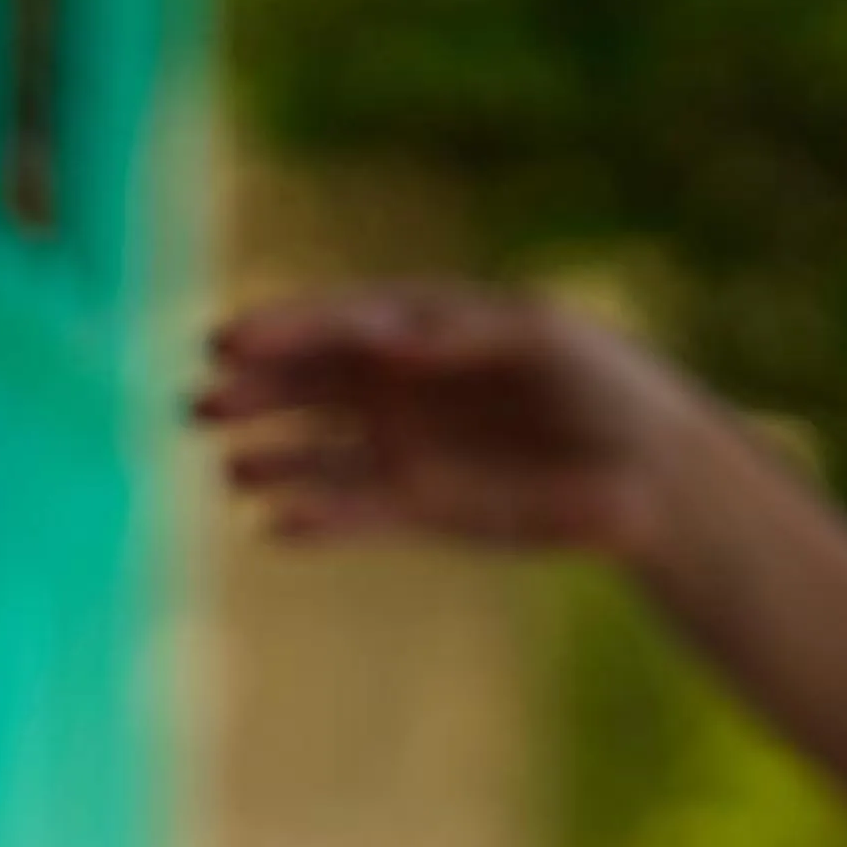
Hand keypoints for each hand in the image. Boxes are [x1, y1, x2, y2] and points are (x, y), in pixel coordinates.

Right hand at [194, 283, 706, 563]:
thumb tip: (382, 339)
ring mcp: (400, 447)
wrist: (647, 472)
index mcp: (419, 325)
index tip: (229, 341)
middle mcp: (395, 384)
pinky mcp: (416, 509)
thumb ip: (459, 336)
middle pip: (304, 384)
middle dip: (250, 391)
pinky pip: (349, 513)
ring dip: (268, 458)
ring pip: (312, 452)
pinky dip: (313, 519)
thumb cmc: (602, 384)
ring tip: (231, 469)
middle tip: (199, 403)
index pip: (334, 322)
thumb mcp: (540, 339)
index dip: (280, 329)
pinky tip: (274, 524)